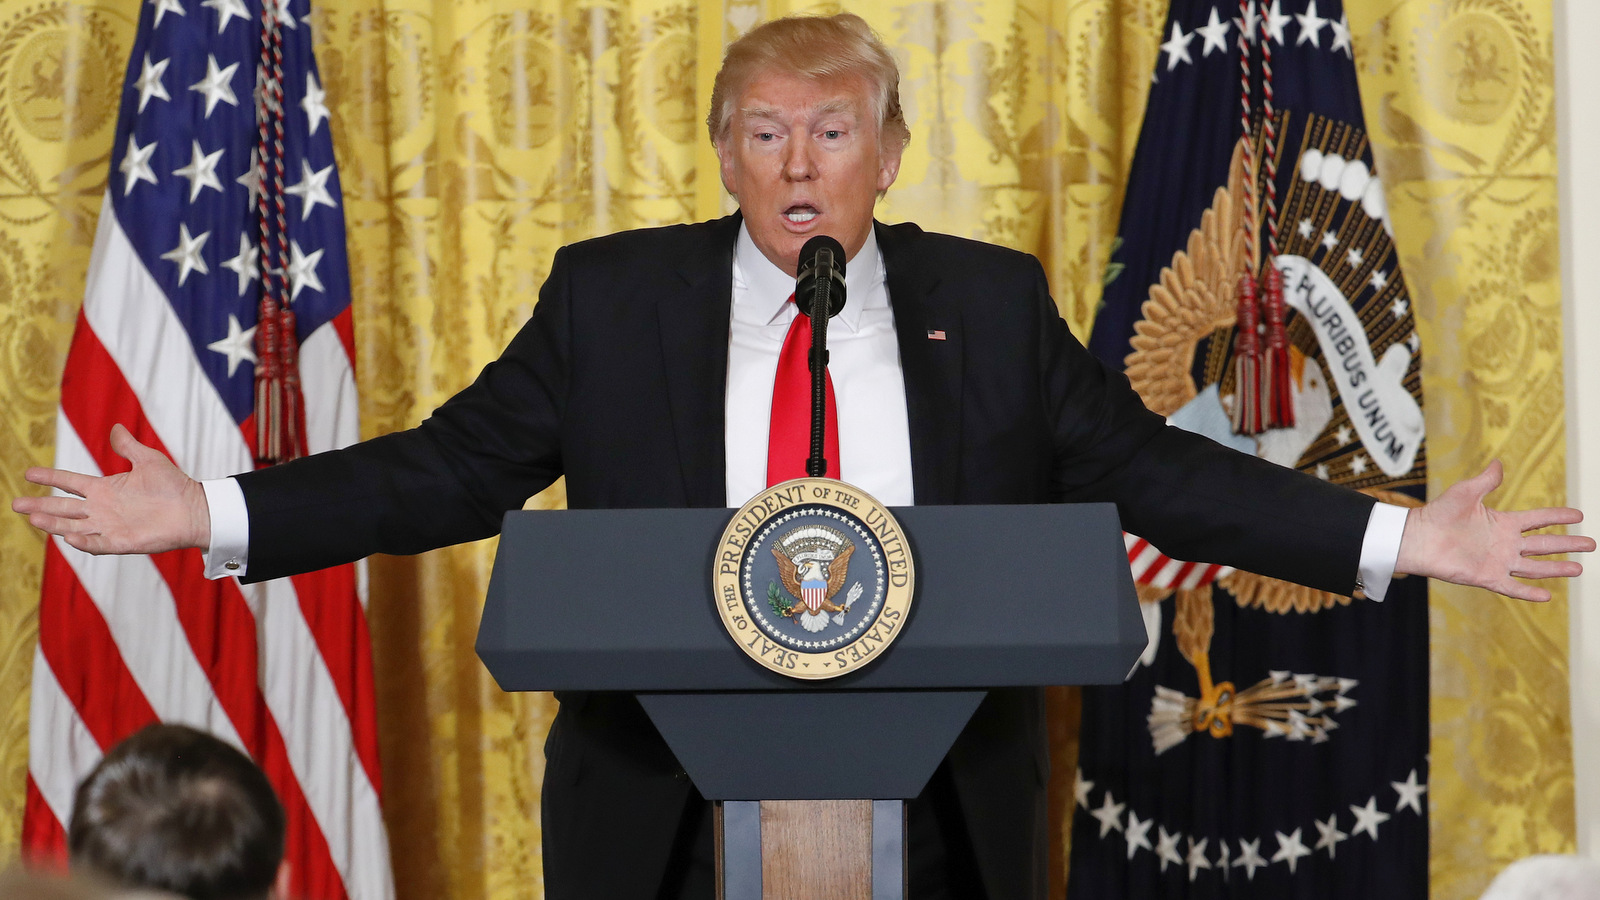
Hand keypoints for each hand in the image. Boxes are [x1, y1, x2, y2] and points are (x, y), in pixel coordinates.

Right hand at [11, 424, 210, 554]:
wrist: (196, 509)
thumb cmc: (174, 485)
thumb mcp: (148, 460)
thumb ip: (128, 447)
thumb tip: (116, 428)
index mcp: (105, 489)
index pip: (70, 483)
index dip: (50, 478)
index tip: (28, 473)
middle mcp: (102, 509)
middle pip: (64, 508)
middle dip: (40, 506)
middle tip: (16, 504)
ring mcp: (110, 527)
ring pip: (74, 526)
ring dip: (54, 524)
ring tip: (33, 518)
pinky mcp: (122, 542)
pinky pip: (98, 544)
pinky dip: (84, 541)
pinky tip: (69, 537)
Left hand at [1395, 460, 1594, 601]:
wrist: (1417, 538)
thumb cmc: (1438, 513)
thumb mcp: (1465, 492)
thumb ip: (1485, 481)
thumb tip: (1499, 462)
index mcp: (1502, 522)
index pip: (1538, 519)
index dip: (1558, 516)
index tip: (1580, 515)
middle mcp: (1504, 543)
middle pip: (1544, 543)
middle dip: (1568, 544)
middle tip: (1592, 544)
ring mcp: (1497, 561)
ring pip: (1534, 566)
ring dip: (1556, 568)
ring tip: (1580, 569)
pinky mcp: (1486, 576)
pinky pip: (1512, 586)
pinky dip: (1528, 592)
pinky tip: (1548, 595)